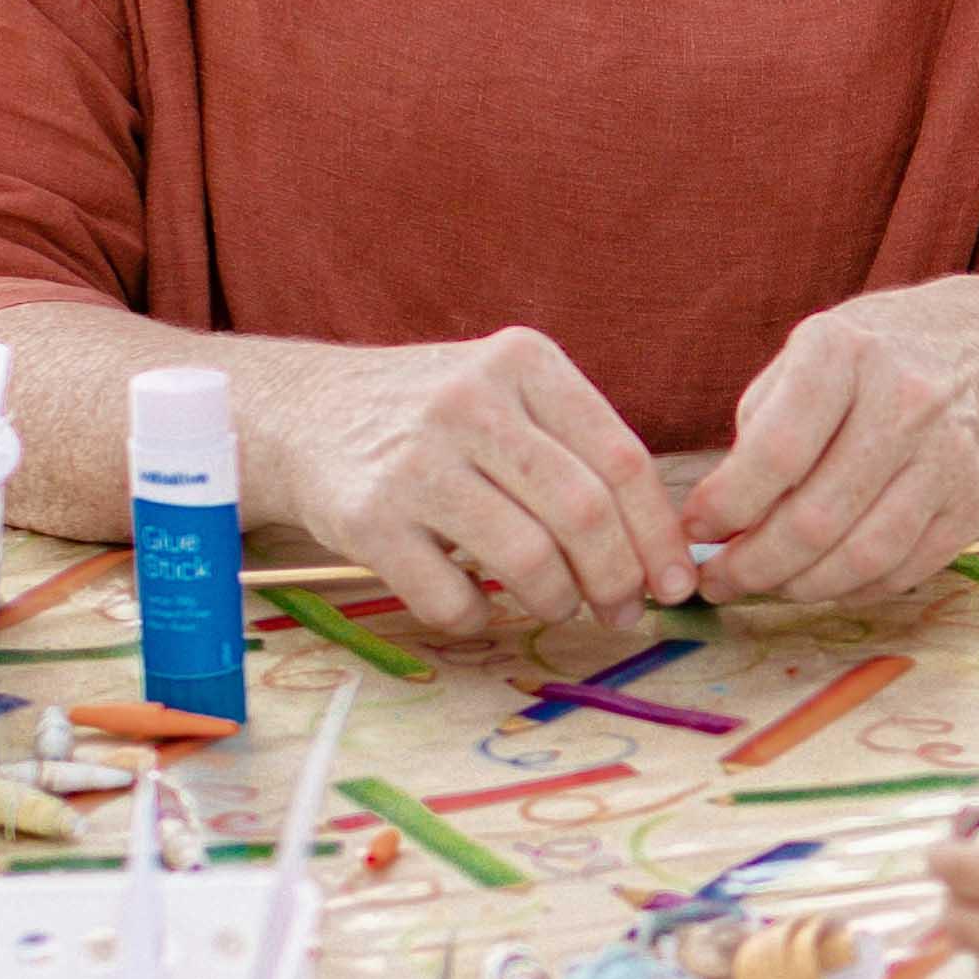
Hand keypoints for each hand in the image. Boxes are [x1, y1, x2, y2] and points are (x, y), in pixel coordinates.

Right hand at [256, 331, 689, 632]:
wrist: (301, 412)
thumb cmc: (431, 416)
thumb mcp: (505, 390)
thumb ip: (577, 448)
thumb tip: (661, 551)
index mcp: (523, 361)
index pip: (621, 459)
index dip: (659, 534)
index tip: (677, 582)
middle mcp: (470, 401)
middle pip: (583, 512)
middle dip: (618, 578)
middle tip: (621, 610)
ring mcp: (415, 460)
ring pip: (528, 558)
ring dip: (557, 600)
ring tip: (556, 605)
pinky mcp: (367, 518)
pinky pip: (452, 596)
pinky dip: (479, 616)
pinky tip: (477, 603)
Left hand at [692, 284, 978, 609]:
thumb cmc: (868, 363)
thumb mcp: (803, 360)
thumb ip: (759, 433)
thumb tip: (719, 526)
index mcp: (845, 352)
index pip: (777, 452)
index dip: (727, 506)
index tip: (696, 530)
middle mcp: (906, 399)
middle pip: (817, 518)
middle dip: (753, 565)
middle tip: (719, 580)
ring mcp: (948, 455)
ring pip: (862, 557)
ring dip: (799, 587)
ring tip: (764, 586)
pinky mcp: (973, 501)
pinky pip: (902, 571)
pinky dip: (851, 589)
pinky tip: (821, 579)